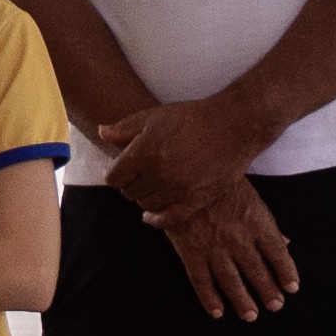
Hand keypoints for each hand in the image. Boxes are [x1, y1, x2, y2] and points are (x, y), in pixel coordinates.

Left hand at [109, 87, 264, 214]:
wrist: (233, 126)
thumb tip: (102, 133)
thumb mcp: (155, 116)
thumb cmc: (193, 117)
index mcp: (145, 152)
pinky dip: (156, 219)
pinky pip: (168, 219)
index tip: (123, 169)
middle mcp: (159, 174)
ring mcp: (178, 189)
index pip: (114, 177)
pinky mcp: (196, 200)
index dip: (115, 173)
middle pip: (129, 192)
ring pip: (146, 204)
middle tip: (140, 175)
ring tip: (153, 186)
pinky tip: (151, 216)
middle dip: (130, 183)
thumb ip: (125, 127)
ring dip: (145, 197)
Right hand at [159, 179, 297, 320]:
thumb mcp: (249, 195)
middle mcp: (238, 239)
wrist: (184, 173)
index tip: (292, 288)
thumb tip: (286, 242)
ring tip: (251, 315)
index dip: (286, 273)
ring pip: (232, 282)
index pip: (278, 254)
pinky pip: (201, 281)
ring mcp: (214, 247)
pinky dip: (209, 299)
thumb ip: (267, 222)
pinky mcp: (191, 252)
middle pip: (258, 272)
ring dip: (243, 301)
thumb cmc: (220, 181)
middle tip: (275, 306)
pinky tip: (217, 311)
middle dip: (268, 291)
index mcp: (257, 222)